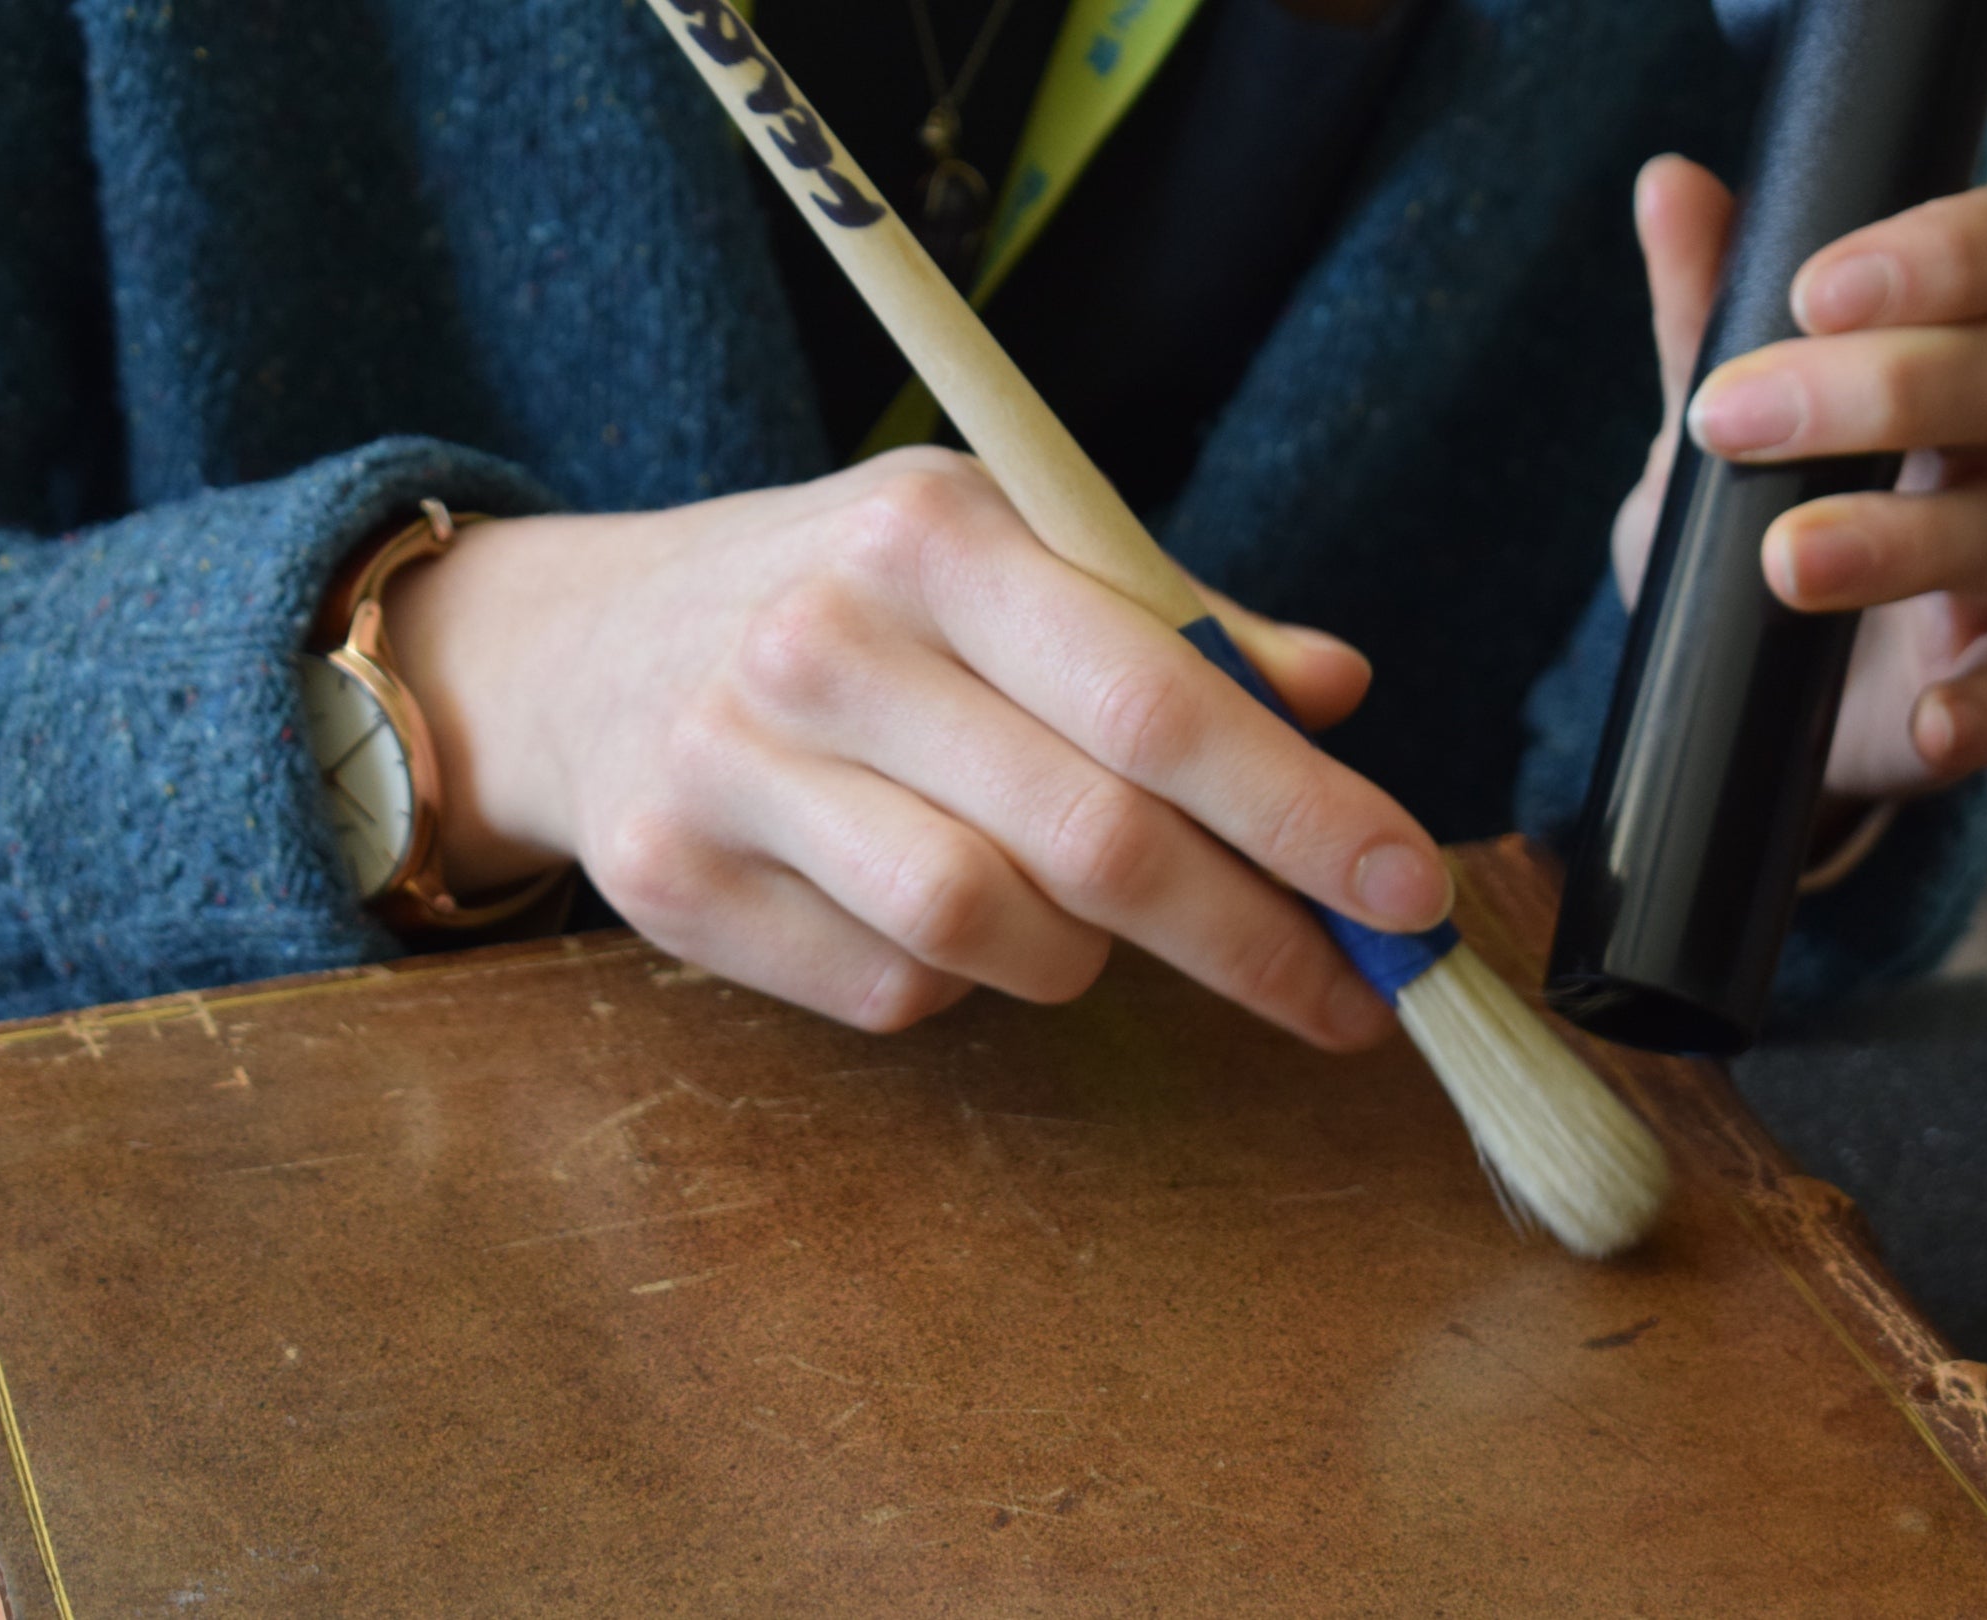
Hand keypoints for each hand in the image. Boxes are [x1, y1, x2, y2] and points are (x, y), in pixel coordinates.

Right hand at [380, 448, 1450, 1047]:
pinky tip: (936, 912)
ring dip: (1087, 960)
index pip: (1156, 699)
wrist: (579, 649)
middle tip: (1346, 992)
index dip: (1301, 811)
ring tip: (1093, 921)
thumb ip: (1167, 624)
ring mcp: (732, 768)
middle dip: (1253, 936)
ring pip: (993, 935)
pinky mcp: (675, 885)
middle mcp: (822, 641)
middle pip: (1095, 841)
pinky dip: (960, 984)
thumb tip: (1335, 692)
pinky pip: (893, 992)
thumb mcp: (995, 556)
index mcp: (931, 534)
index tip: (1407, 889)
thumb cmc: (840, 603)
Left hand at [1612, 155, 1986, 803]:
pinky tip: (1929, 720)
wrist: (1734, 690)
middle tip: (1733, 422)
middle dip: (1878, 390)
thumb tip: (1669, 182)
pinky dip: (1985, 708)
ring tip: (1782, 561)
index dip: (1944, 257)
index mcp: (1934, 358)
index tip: (1816, 290)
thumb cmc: (1749, 525)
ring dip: (1890, 541)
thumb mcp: (1707, 425)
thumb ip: (1698, 316)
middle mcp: (1984, 455)